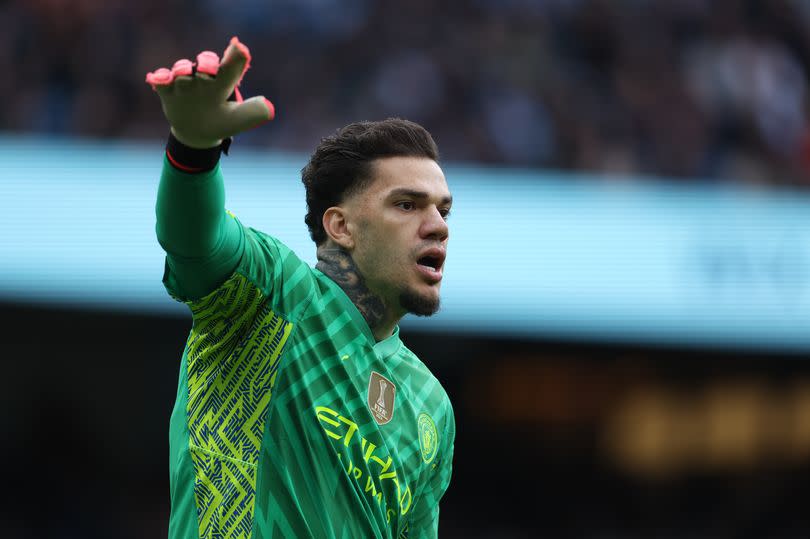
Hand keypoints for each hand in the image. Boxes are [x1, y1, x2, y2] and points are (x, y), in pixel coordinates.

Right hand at [145, 36, 274, 148]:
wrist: (197, 133)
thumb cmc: (221, 122)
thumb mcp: (237, 120)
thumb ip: (251, 113)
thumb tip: (268, 107)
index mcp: (223, 83)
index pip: (231, 67)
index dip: (235, 57)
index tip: (240, 48)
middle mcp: (204, 79)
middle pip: (206, 63)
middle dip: (207, 62)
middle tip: (209, 68)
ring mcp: (185, 83)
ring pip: (182, 69)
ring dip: (183, 69)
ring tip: (185, 74)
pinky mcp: (168, 91)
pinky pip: (162, 80)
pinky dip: (160, 78)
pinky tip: (158, 80)